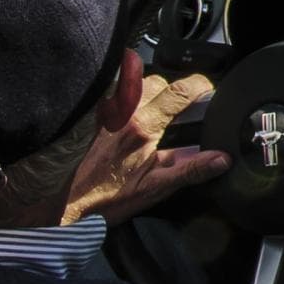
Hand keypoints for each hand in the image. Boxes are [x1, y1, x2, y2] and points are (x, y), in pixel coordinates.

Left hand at [61, 52, 226, 224]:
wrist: (63, 203)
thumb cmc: (105, 198)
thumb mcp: (154, 188)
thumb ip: (190, 170)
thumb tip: (221, 159)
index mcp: (143, 127)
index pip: (179, 91)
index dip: (198, 85)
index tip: (207, 88)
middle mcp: (123, 111)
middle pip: (157, 81)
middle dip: (173, 88)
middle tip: (181, 106)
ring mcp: (105, 110)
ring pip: (134, 82)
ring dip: (149, 90)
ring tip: (155, 109)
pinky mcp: (92, 114)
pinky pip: (113, 92)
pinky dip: (126, 95)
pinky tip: (129, 113)